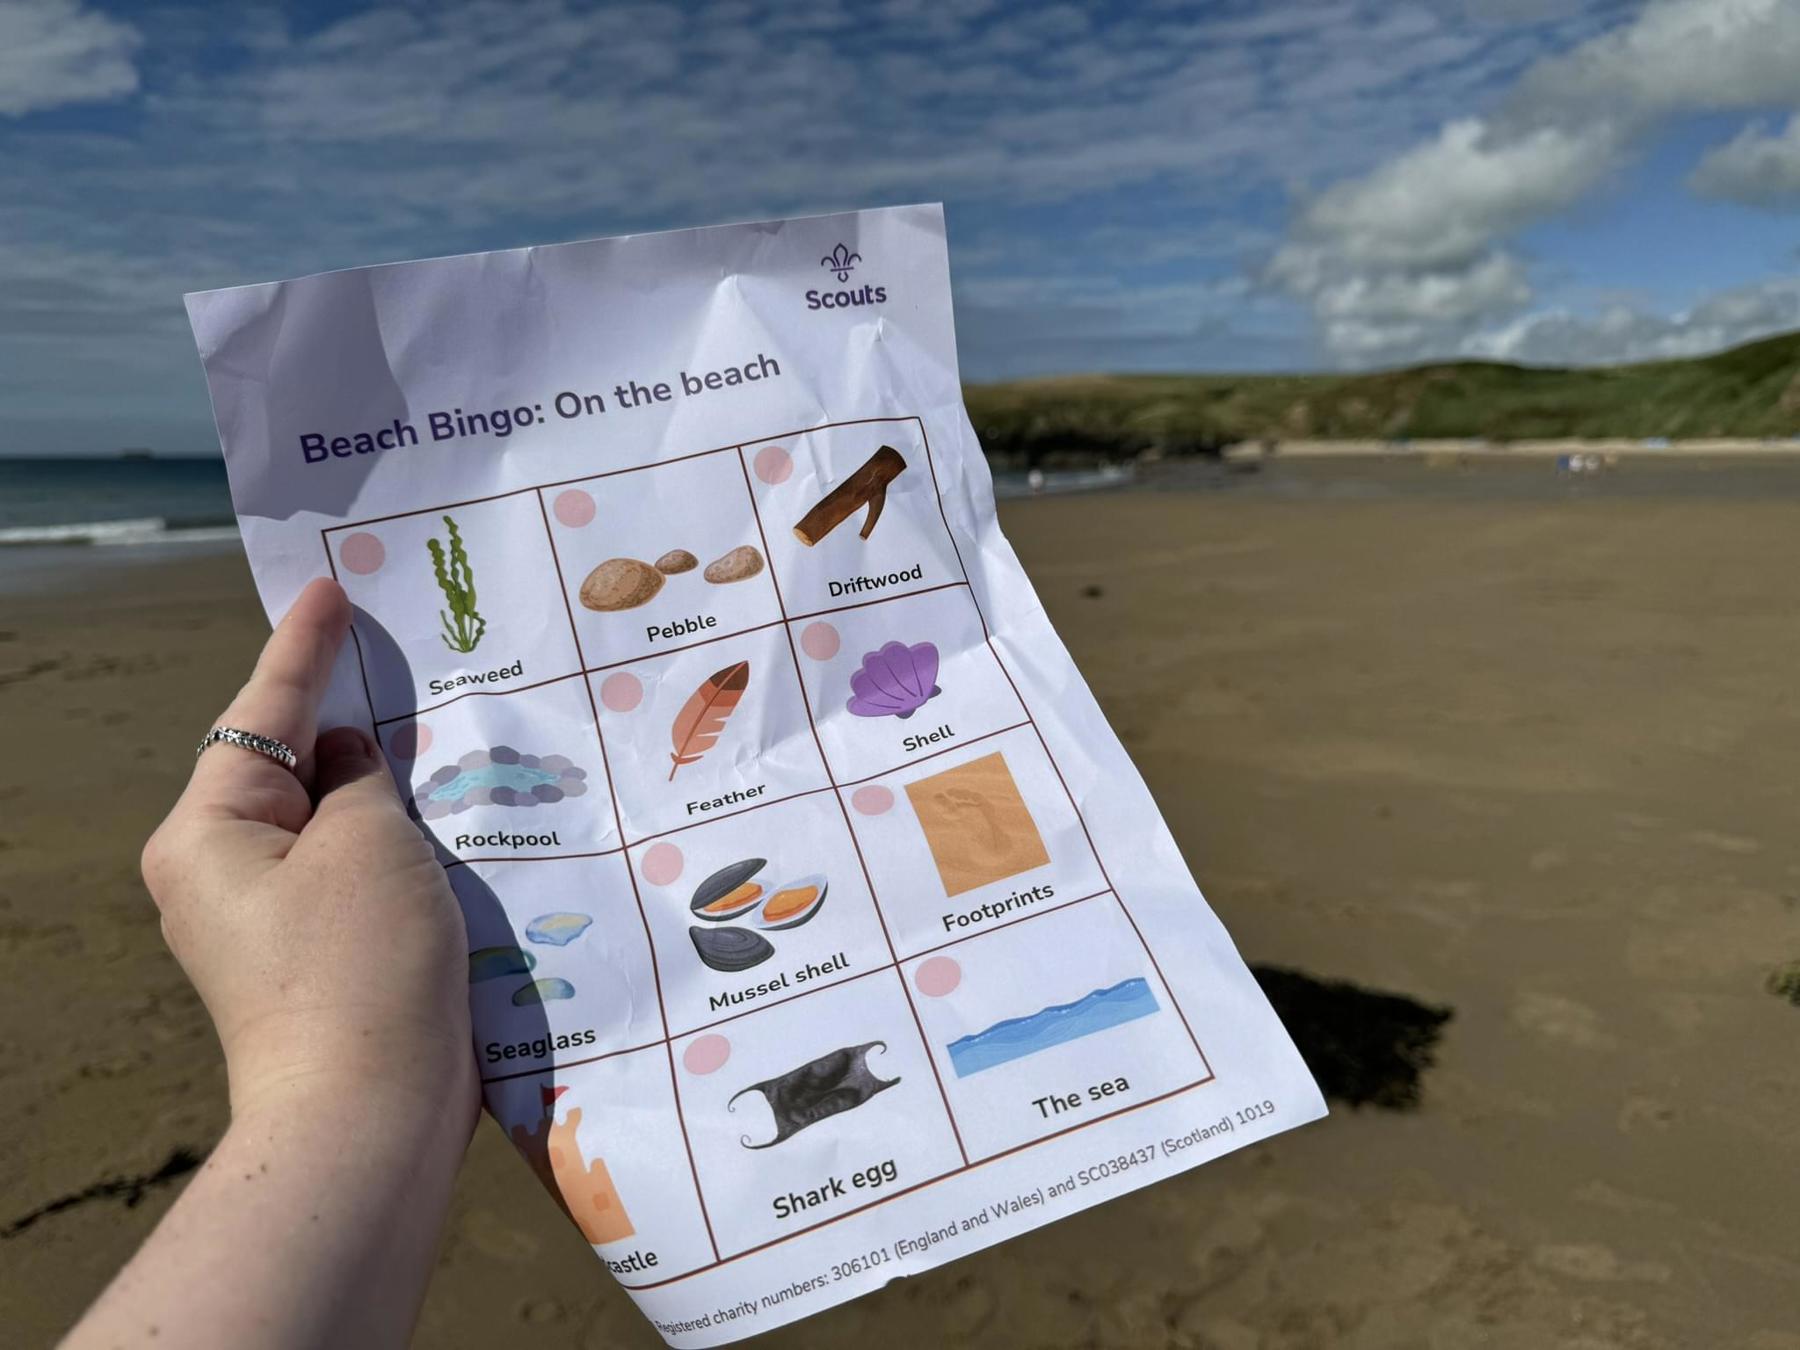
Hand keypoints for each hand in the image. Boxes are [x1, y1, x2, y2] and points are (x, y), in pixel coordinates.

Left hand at [141, 577, 477, 1131]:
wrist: (370, 1114)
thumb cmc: (360, 964)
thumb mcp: (368, 843)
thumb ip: (363, 779)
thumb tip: (353, 761)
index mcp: (209, 830)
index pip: (262, 712)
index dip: (304, 647)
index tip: (329, 587)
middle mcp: (223, 870)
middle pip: (292, 763)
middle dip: (350, 713)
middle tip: (402, 647)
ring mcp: (269, 919)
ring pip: (332, 819)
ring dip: (385, 781)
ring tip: (442, 720)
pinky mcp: (319, 954)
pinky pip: (355, 867)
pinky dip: (397, 836)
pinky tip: (448, 811)